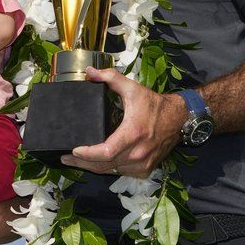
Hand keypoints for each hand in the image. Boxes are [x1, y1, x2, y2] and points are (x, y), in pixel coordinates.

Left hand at [62, 66, 185, 177]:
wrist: (179, 119)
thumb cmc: (154, 105)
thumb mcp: (133, 89)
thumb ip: (111, 78)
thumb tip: (89, 72)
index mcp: (132, 134)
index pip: (105, 152)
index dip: (87, 154)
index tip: (73, 149)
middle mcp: (137, 153)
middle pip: (103, 165)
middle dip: (82, 163)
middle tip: (65, 158)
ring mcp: (142, 164)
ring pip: (111, 171)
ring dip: (94, 167)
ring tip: (77, 161)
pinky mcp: (145, 170)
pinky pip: (121, 173)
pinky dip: (109, 169)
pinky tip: (98, 163)